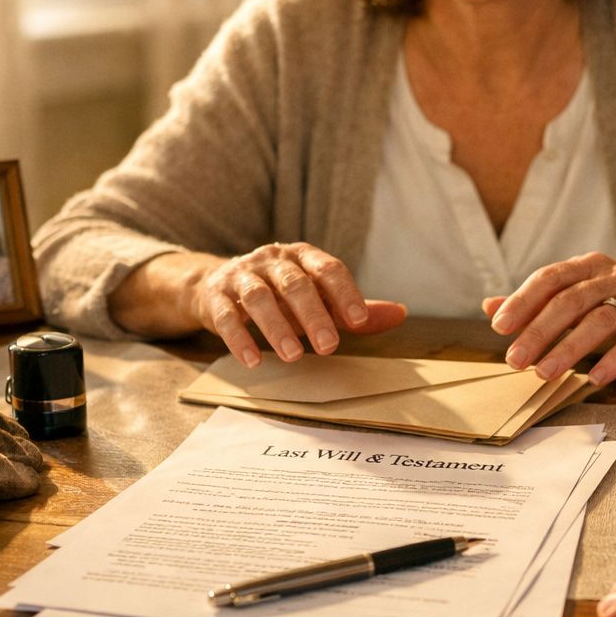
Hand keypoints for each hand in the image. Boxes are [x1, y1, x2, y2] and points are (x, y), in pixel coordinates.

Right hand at [187, 242, 406, 366]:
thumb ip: (354, 307)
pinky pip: (226, 316)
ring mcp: (241, 276)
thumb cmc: (279, 294)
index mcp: (303, 256)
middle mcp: (272, 260)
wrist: (215, 285)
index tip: (359, 321)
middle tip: (329, 346)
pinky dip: (239, 338)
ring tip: (293, 356)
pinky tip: (253, 360)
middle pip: (295, 283)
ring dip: (276, 327)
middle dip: (313, 315)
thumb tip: (401, 314)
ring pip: (259, 297)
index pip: (328, 269)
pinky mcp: (214, 297)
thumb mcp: (317, 296)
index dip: (345, 293)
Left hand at [485, 255, 615, 386]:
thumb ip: (542, 300)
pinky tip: (596, 379)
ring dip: (568, 349)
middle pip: (570, 300)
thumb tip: (490, 307)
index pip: (550, 278)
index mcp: (592, 267)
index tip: (499, 327)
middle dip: (538, 330)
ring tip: (544, 373)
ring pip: (599, 320)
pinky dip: (614, 360)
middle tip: (514, 359)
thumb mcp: (589, 293)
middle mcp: (615, 276)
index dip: (523, 300)